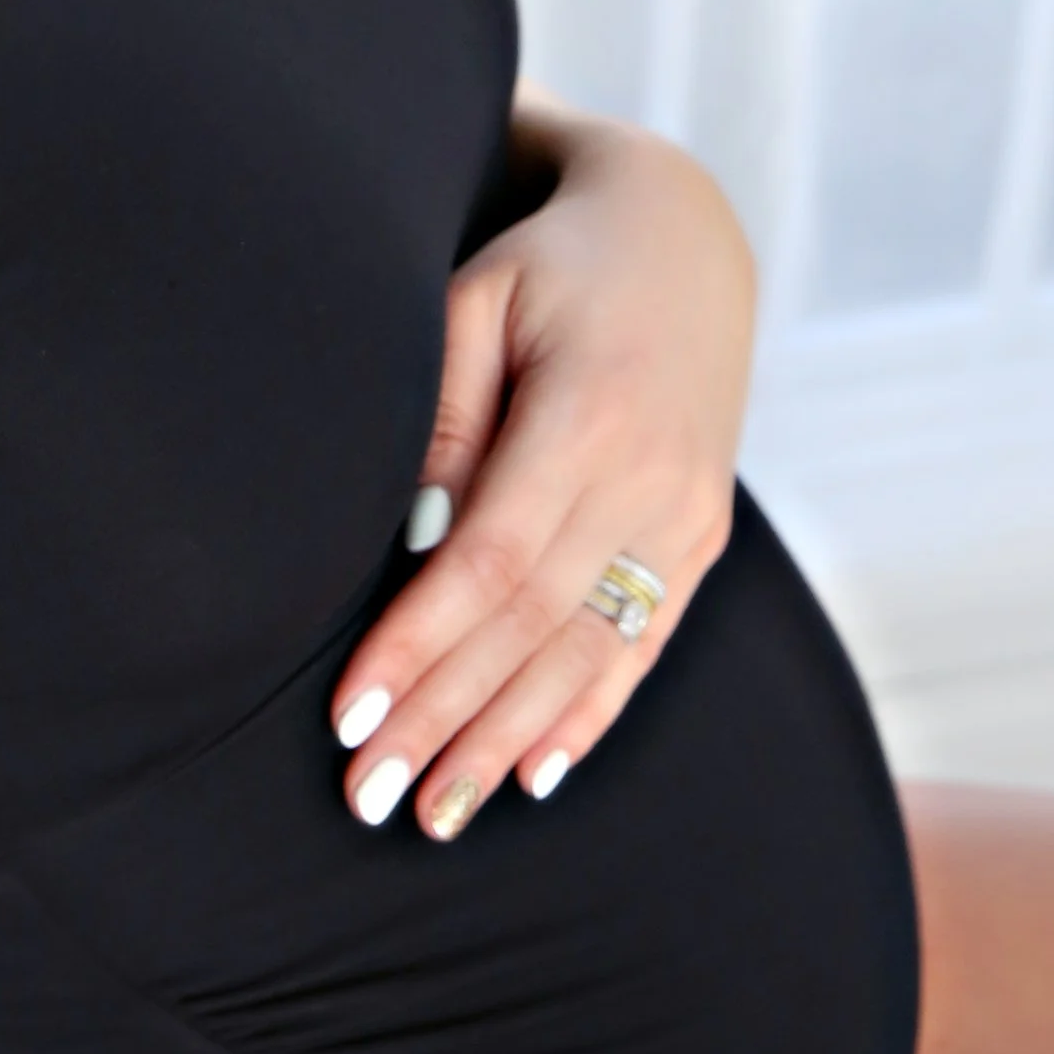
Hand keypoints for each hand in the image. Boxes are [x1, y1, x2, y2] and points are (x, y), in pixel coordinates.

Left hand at [328, 94, 753, 841]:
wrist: (683, 240)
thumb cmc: (550, 263)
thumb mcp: (480, 296)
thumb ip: (446, 411)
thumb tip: (411, 533)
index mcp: (591, 416)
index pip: (491, 562)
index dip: (419, 646)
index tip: (350, 716)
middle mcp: (655, 480)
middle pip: (534, 627)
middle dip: (446, 719)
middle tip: (369, 797)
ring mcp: (690, 516)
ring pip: (590, 655)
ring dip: (507, 742)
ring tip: (436, 814)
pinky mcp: (703, 539)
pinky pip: (643, 646)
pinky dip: (586, 716)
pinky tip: (535, 775)